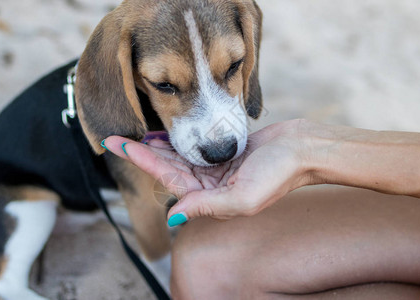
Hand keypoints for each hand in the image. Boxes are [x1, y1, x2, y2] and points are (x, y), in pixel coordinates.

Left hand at [104, 119, 310, 223]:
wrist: (303, 149)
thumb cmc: (278, 173)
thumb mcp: (243, 197)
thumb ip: (207, 207)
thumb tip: (174, 216)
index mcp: (210, 198)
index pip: (167, 178)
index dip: (141, 160)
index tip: (117, 145)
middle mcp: (210, 185)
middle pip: (168, 167)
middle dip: (142, 153)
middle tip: (116, 137)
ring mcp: (217, 169)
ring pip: (180, 157)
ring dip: (158, 146)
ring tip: (137, 134)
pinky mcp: (225, 154)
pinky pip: (196, 148)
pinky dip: (180, 140)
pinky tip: (167, 134)